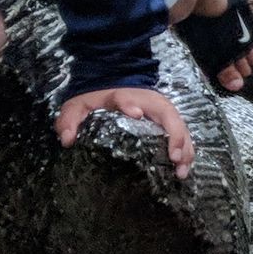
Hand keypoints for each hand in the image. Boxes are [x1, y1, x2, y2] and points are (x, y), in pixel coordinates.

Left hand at [55, 86, 193, 177]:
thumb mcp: (78, 105)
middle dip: (174, 136)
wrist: (113, 82)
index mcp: (124, 96)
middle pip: (168, 116)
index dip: (130, 105)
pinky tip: (183, 169)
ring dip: (184, 148)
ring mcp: (161, 112)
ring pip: (180, 127)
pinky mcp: (167, 121)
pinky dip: (185, 151)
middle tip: (173, 158)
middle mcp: (149, 103)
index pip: (127, 98)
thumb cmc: (97, 98)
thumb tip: (67, 139)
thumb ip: (69, 119)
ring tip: (181, 171)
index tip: (136, 114)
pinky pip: (181, 135)